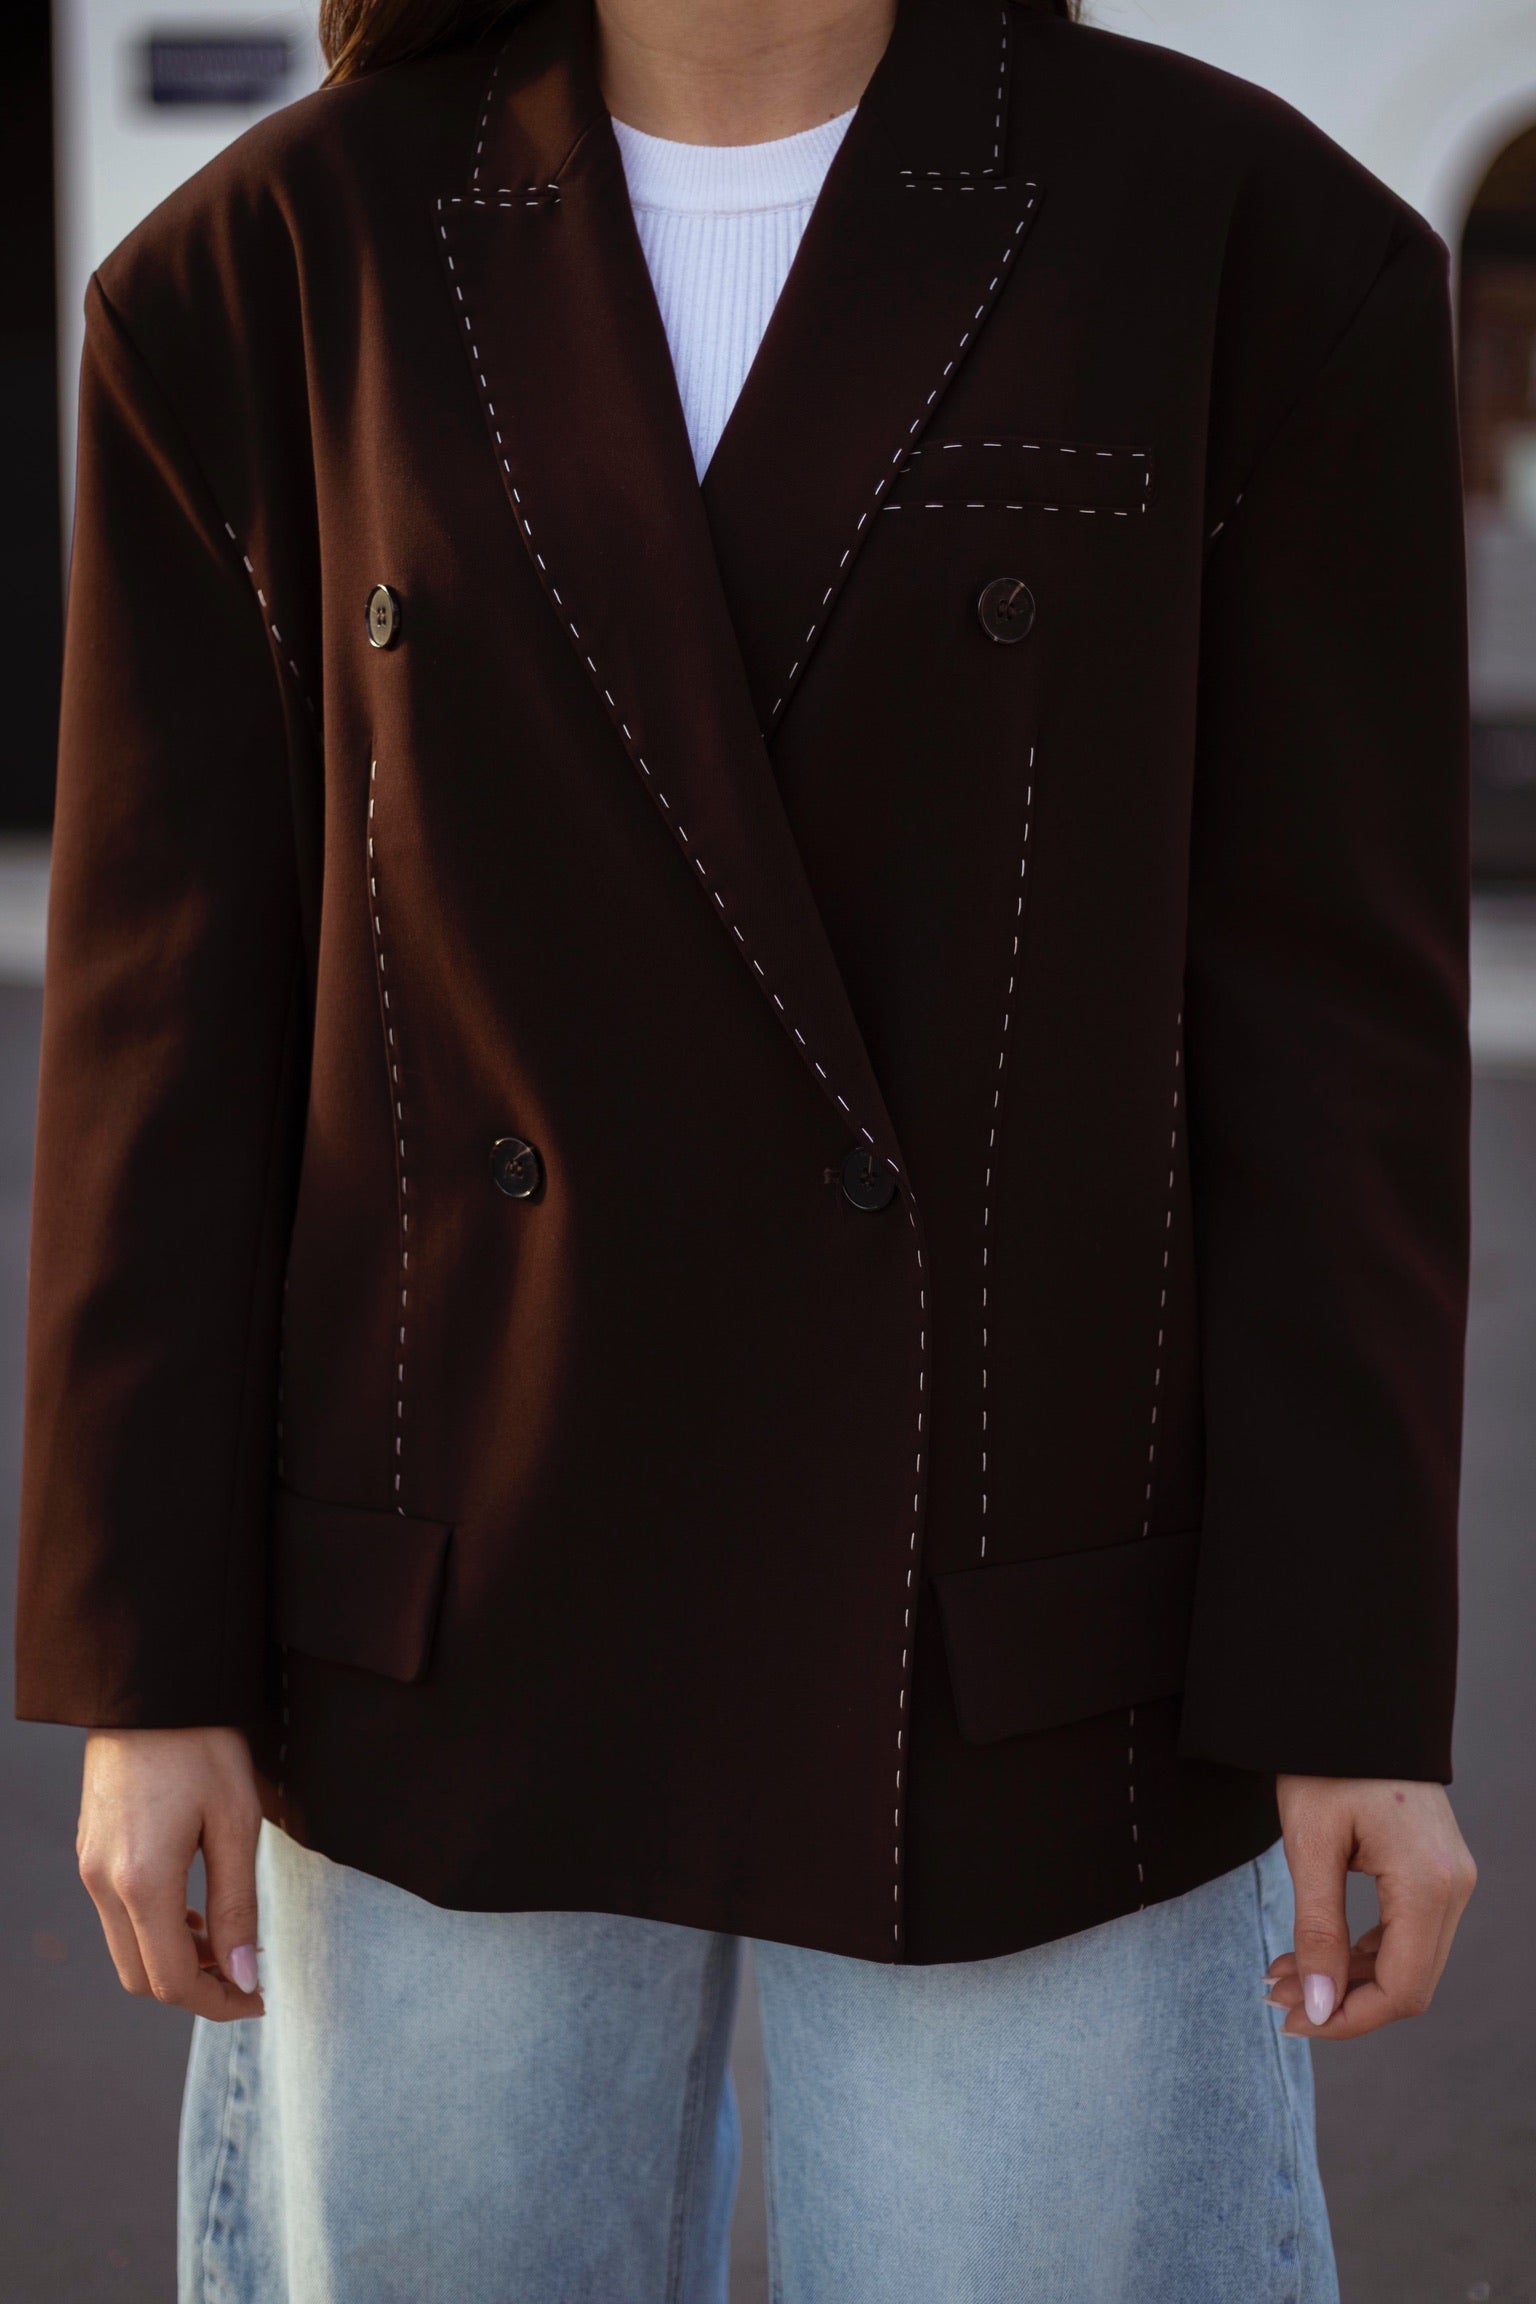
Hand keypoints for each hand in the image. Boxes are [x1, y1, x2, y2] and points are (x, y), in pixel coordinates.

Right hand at [77, 1726, 264, 2020]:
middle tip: (246, 1980)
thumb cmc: (202, 1745)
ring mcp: (90, 1868)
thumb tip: (242, 1976)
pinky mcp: (90, 1852)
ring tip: (227, 1948)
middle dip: (195, 1991)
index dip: (217, 2003)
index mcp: (141, 1882)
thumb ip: (237, 1907)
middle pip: (141, 1977)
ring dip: (174, 1962)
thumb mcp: (235, 1824)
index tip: (259, 1999)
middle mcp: (103, 1883)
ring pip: (127, 1950)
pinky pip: (117, 1917)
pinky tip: (195, 1914)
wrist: (152, 1689)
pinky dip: (156, 1932)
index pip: (170, 1980)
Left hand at [1265, 1775, 1474, 2040]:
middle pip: (1408, 1982)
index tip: (1292, 2021)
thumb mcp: (1309, 1846)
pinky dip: (1359, 1951)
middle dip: (1340, 2000)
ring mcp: (1450, 1879)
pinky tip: (1309, 1953)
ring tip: (1280, 1976)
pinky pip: (1405, 1932)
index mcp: (1429, 1884)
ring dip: (1345, 1978)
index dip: (1348, 2019)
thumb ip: (1317, 1931)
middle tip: (1274, 1996)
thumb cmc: (1324, 1763)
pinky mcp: (1435, 1871)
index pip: (1403, 1990)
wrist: (1351, 1704)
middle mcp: (1454, 1887)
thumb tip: (1318, 2008)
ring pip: (1405, 1961)